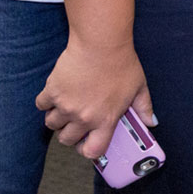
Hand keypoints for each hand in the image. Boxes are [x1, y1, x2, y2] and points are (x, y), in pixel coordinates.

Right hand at [36, 37, 152, 160]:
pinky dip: (46, 101)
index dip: (87, 149)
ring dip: (57, 117)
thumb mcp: (139, 87)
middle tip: (75, 121)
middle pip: (67, 140)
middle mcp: (84, 117)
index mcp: (105, 120)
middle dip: (69, 133)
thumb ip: (144, 108)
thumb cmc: (121, 63)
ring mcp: (66, 106)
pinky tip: (57, 92)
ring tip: (66, 105)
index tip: (86, 142)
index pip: (93, 151)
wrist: (101, 42)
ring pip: (52, 124)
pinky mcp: (52, 91)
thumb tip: (151, 123)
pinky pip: (41, 105)